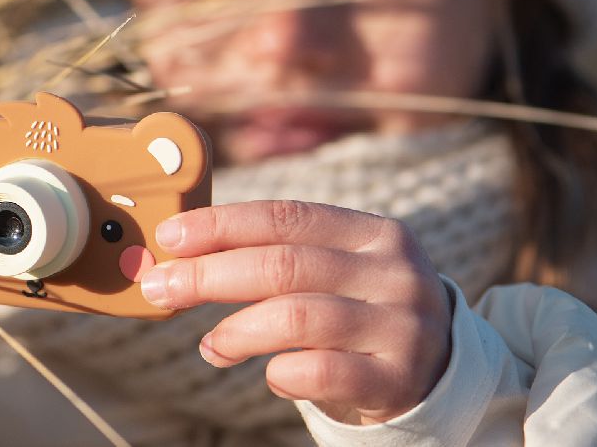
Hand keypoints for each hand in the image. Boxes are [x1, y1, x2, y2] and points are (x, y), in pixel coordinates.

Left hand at [140, 200, 451, 424]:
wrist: (435, 370)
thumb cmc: (357, 310)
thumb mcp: (333, 270)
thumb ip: (274, 257)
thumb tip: (180, 258)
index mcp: (372, 231)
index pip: (285, 217)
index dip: (221, 225)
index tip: (170, 238)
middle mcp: (392, 272)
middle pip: (283, 265)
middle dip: (209, 275)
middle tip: (161, 287)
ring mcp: (401, 325)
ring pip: (297, 317)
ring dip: (236, 330)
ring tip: (210, 345)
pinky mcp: (399, 378)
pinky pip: (323, 372)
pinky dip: (282, 372)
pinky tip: (270, 373)